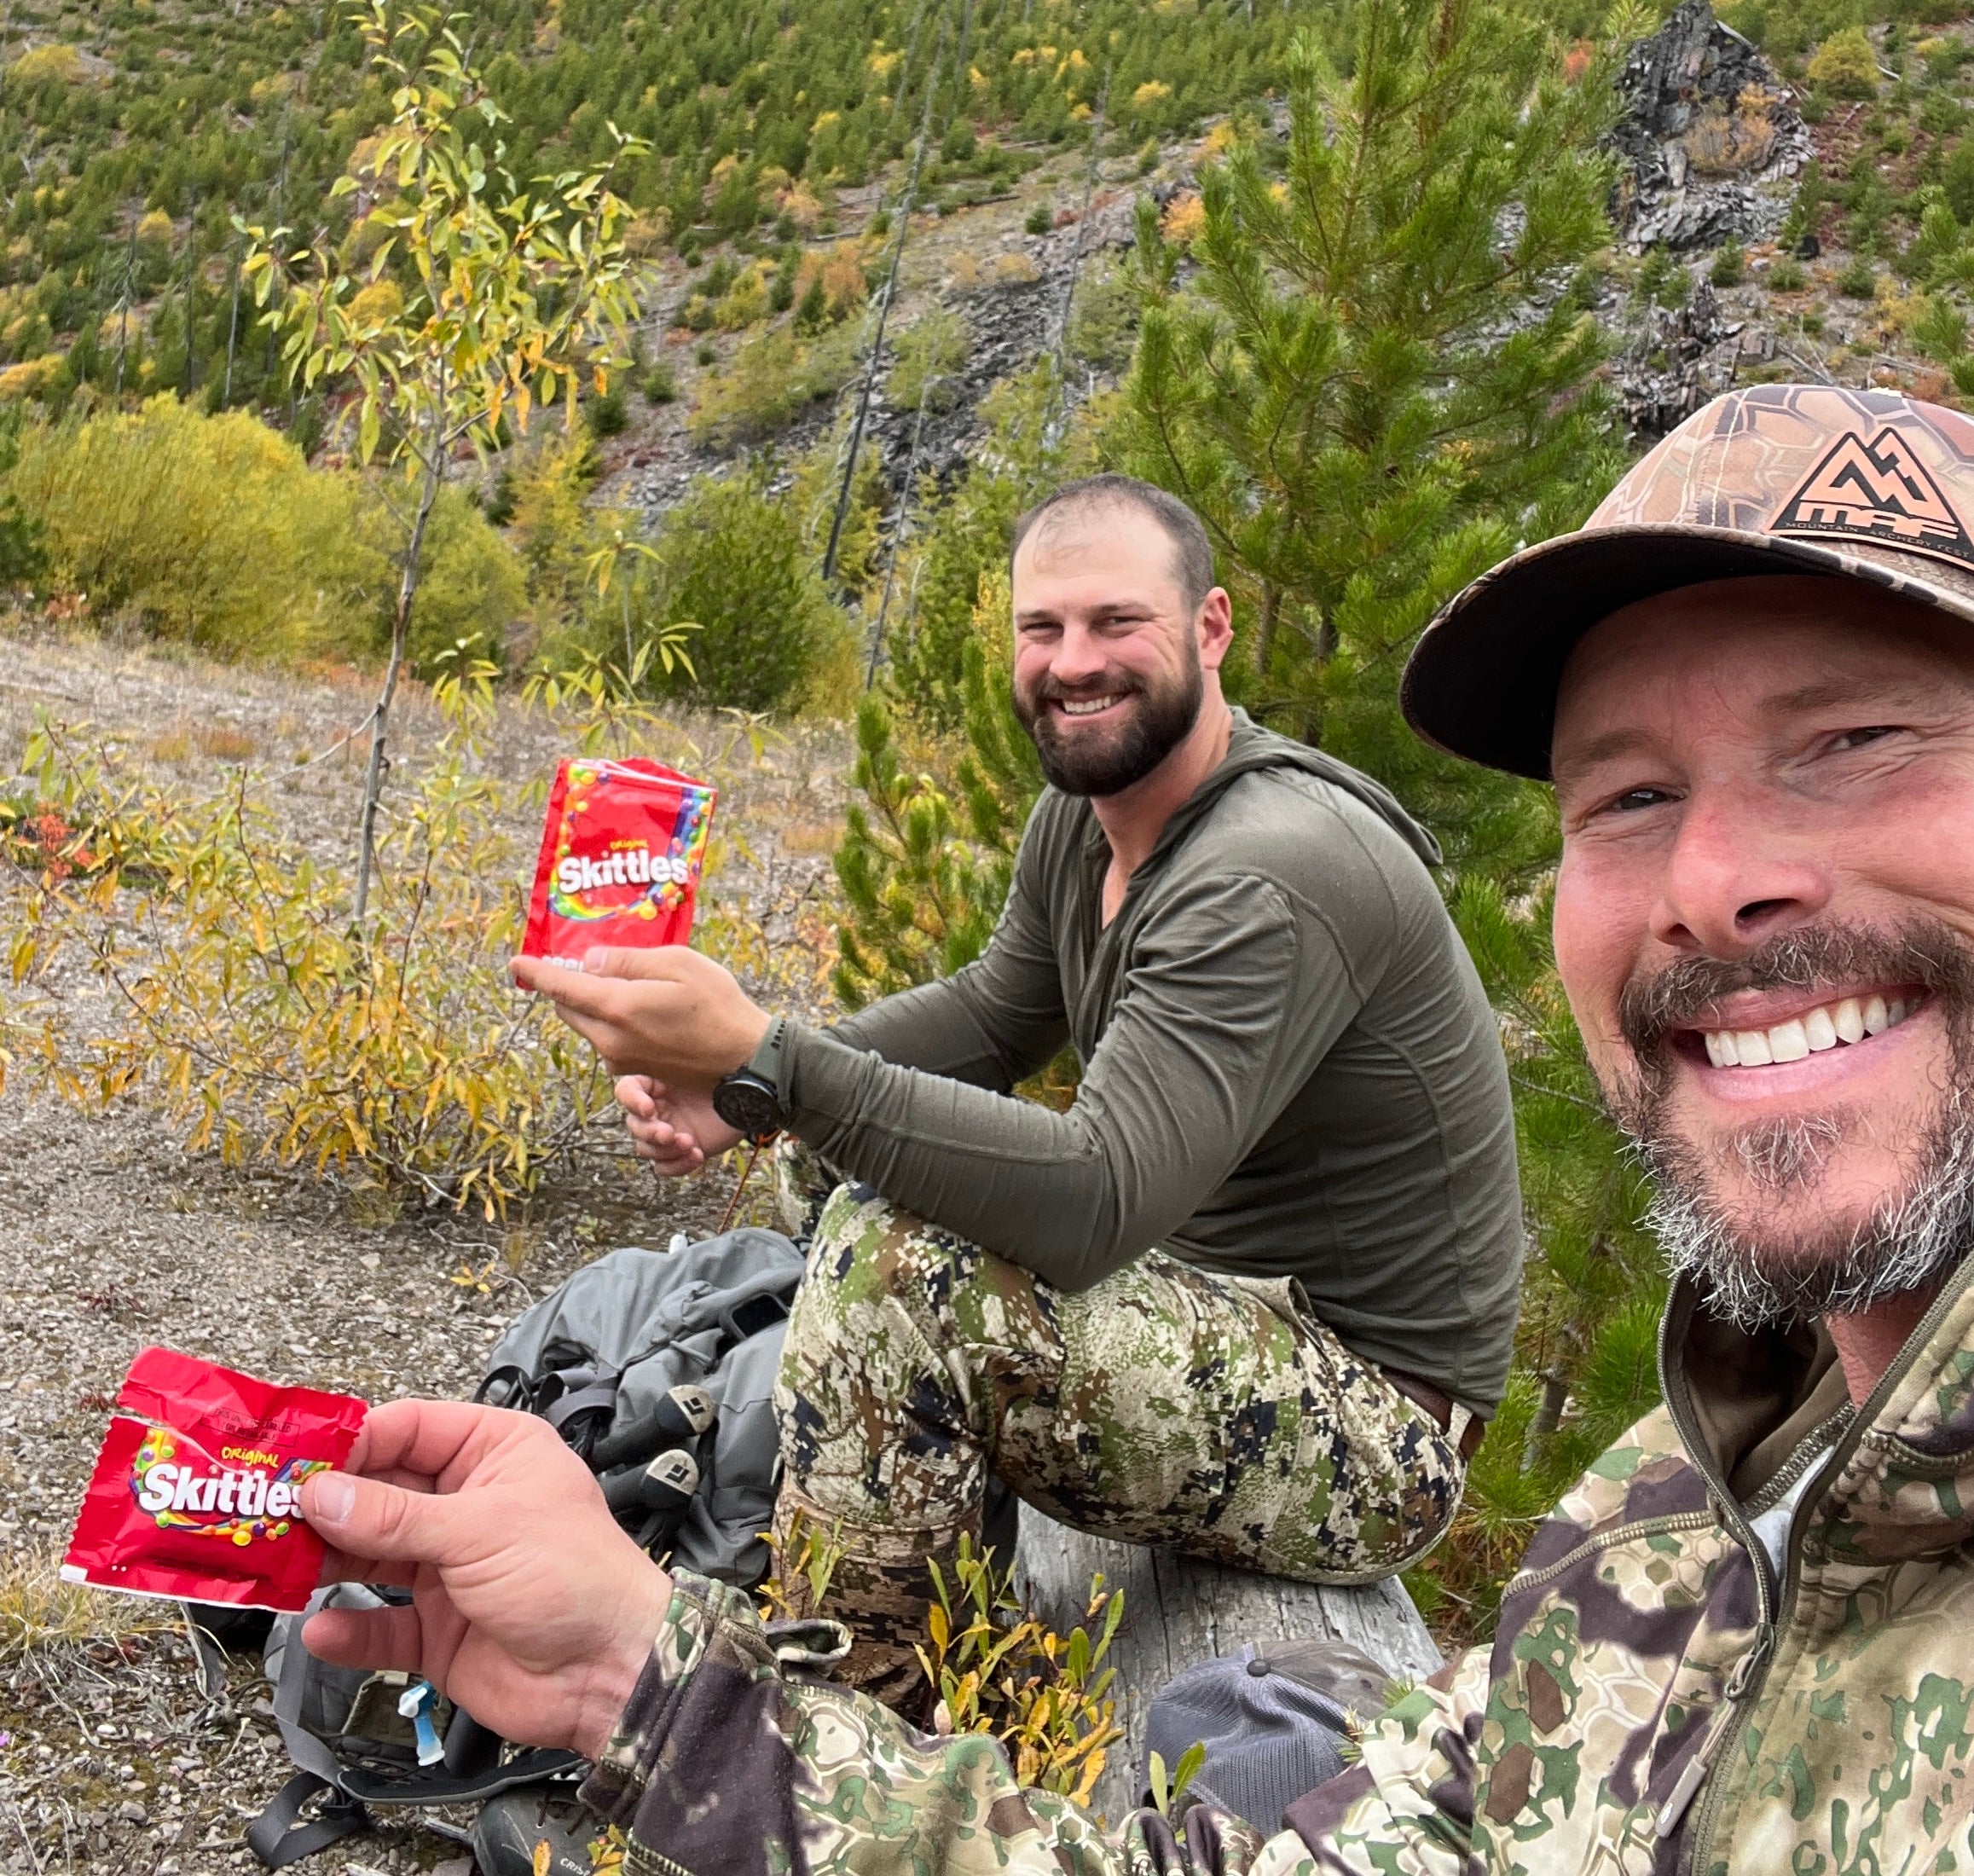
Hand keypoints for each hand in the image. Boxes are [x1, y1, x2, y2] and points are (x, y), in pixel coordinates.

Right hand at [298, 1400, 671, 1760]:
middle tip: (265, 1516)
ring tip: (277, 1567)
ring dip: (326, 1563)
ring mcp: (451, 1568)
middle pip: (379, 1493)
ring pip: (370, 1557)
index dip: (351, 1444)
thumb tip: (321, 1494)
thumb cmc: (576, 1577)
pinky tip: (320, 1631)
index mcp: (494, 1453)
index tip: (295, 1463)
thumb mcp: (480, 1530)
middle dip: (326, 1506)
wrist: (611, 1673)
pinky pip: (380, 1625)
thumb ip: (395, 1517)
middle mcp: (468, 1504)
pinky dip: (349, 1631)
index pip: (408, 1430)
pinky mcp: (439, 1631)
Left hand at [512, 945, 769, 1084]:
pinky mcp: (636, 1071)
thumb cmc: (718, 1006)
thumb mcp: (678, 964)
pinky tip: (644, 1010)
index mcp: (619, 1008)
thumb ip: (628, 961)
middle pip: (569, 1010)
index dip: (537, 973)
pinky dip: (613, 1022)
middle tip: (579, 966)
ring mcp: (622, 1059)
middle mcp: (611, 1039)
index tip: (517, 962)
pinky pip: (609, 1041)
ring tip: (626, 985)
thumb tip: (590, 962)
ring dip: (595, 1006)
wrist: (746, 1060)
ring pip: (590, 1026)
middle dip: (567, 988)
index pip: (562, 988)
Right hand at [616, 1074, 741, 1173]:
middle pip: (634, 1125)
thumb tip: (651, 1071)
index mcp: (656, 1084)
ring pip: (645, 1149)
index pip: (626, 1092)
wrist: (753, 1098)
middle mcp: (658, 1108)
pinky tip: (697, 1155)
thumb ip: (672, 1065)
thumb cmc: (726, 1076)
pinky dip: (677, 1166)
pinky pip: (663, 1167)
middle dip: (650, 1133)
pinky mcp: (681, 1151)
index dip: (632, 1102)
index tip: (650, 1108)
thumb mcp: (699, 1065)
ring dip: (665, 1151)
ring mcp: (668, 1130)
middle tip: (670, 1134)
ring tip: (690, 1143)